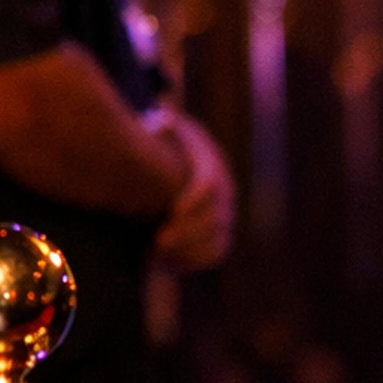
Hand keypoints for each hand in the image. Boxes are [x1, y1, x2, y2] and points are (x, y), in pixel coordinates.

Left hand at [151, 111, 235, 270]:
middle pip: (215, 218)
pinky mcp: (217, 239)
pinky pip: (213, 254)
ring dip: (188, 250)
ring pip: (217, 240)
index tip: (172, 211)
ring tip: (159, 253)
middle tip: (158, 240)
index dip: (194, 200)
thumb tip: (162, 120)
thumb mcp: (159, 132)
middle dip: (187, 232)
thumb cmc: (161, 151)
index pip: (211, 185)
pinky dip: (192, 261)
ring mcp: (223, 218)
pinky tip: (167, 262)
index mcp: (211, 167)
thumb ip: (161, 129)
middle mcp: (224, 194)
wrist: (172, 174)